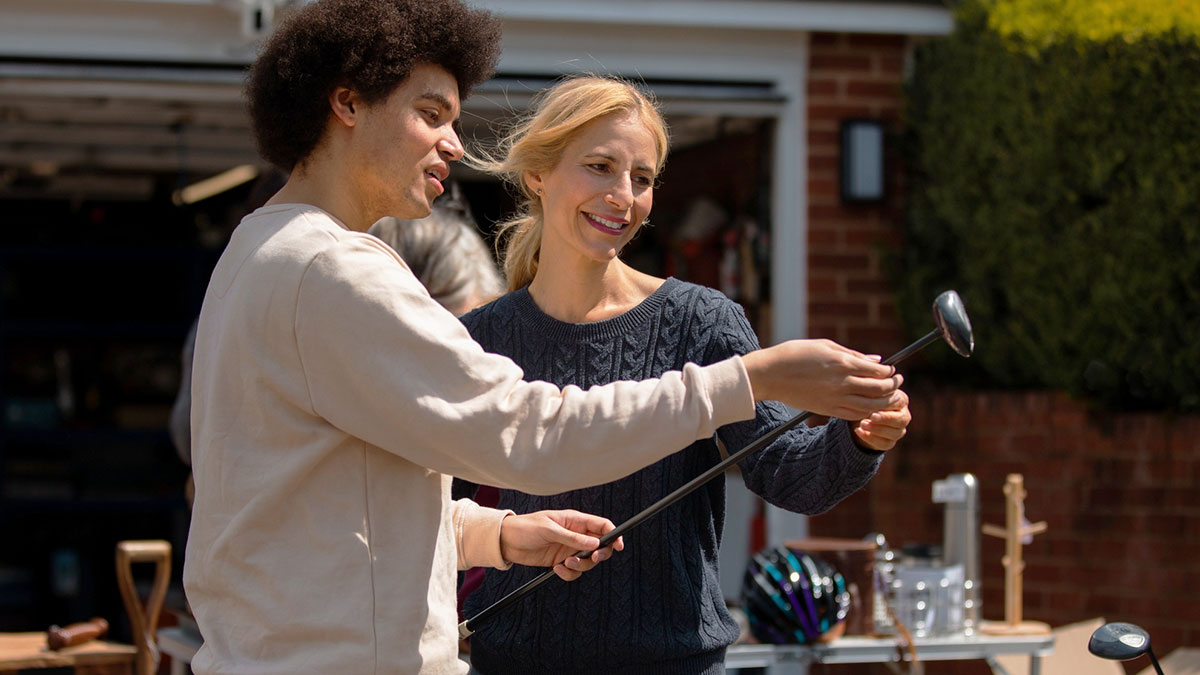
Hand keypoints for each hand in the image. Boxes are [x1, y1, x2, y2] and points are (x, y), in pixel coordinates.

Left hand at [498, 509, 624, 580]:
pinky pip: (574, 571)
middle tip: (593, 558)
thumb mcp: (549, 530)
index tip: (619, 546)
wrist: (506, 542)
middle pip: (600, 546)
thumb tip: (596, 542)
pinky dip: (568, 573)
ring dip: (581, 565)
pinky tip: (556, 568)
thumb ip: (573, 537)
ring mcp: (569, 549)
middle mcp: (575, 535)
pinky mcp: (561, 562)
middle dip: (599, 554)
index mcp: (575, 521)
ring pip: (588, 561)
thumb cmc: (526, 528)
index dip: (613, 535)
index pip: (602, 526)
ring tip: (564, 563)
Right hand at [742, 338, 903, 418]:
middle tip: (897, 381)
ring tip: (889, 396)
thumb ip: (853, 354)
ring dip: (884, 401)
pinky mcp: (827, 409)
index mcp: (842, 362)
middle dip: (893, 386)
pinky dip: (868, 411)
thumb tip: (876, 359)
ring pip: (871, 405)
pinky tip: (871, 406)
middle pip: (879, 389)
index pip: (878, 370)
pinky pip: (855, 414)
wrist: (770, 374)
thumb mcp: (825, 346)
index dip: (889, 371)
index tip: (891, 369)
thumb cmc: (795, 354)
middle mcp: (842, 382)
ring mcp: (835, 398)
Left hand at [852, 388, 910, 450]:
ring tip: (862, 424)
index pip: (899, 402)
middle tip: (871, 417)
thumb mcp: (869, 392)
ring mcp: (898, 431)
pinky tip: (858, 431)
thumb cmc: (866, 398)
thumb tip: (871, 387)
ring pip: (894, 434)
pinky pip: (885, 444)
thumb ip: (873, 391)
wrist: (859, 415)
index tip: (874, 406)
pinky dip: (871, 439)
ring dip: (877, 429)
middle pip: (900, 420)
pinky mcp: (890, 442)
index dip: (888, 405)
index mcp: (901, 400)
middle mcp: (903, 416)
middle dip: (885, 419)